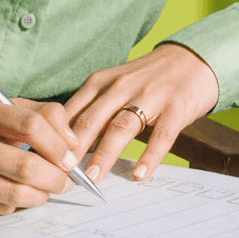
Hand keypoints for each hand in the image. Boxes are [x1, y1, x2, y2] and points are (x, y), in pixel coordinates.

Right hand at [0, 96, 80, 215]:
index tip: (70, 156)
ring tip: (46, 190)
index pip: (31, 125)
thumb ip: (37, 115)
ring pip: (16, 194)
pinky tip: (18, 196)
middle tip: (65, 180)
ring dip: (41, 195)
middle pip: (27, 165)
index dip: (59, 144)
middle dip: (56, 177)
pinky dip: (17, 205)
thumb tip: (72, 140)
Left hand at [63, 42, 219, 183]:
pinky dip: (149, 156)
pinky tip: (139, 174)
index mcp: (101, 82)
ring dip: (105, 154)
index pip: (72, 112)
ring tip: (93, 177)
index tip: (46, 161)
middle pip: (92, 120)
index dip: (56, 137)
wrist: (192, 60)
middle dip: (74, 149)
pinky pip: (161, 135)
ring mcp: (150, 96)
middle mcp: (122, 87)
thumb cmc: (147, 78)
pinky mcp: (175, 108)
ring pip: (121, 127)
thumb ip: (91, 110)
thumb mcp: (114, 86)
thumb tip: (62, 145)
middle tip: (62, 174)